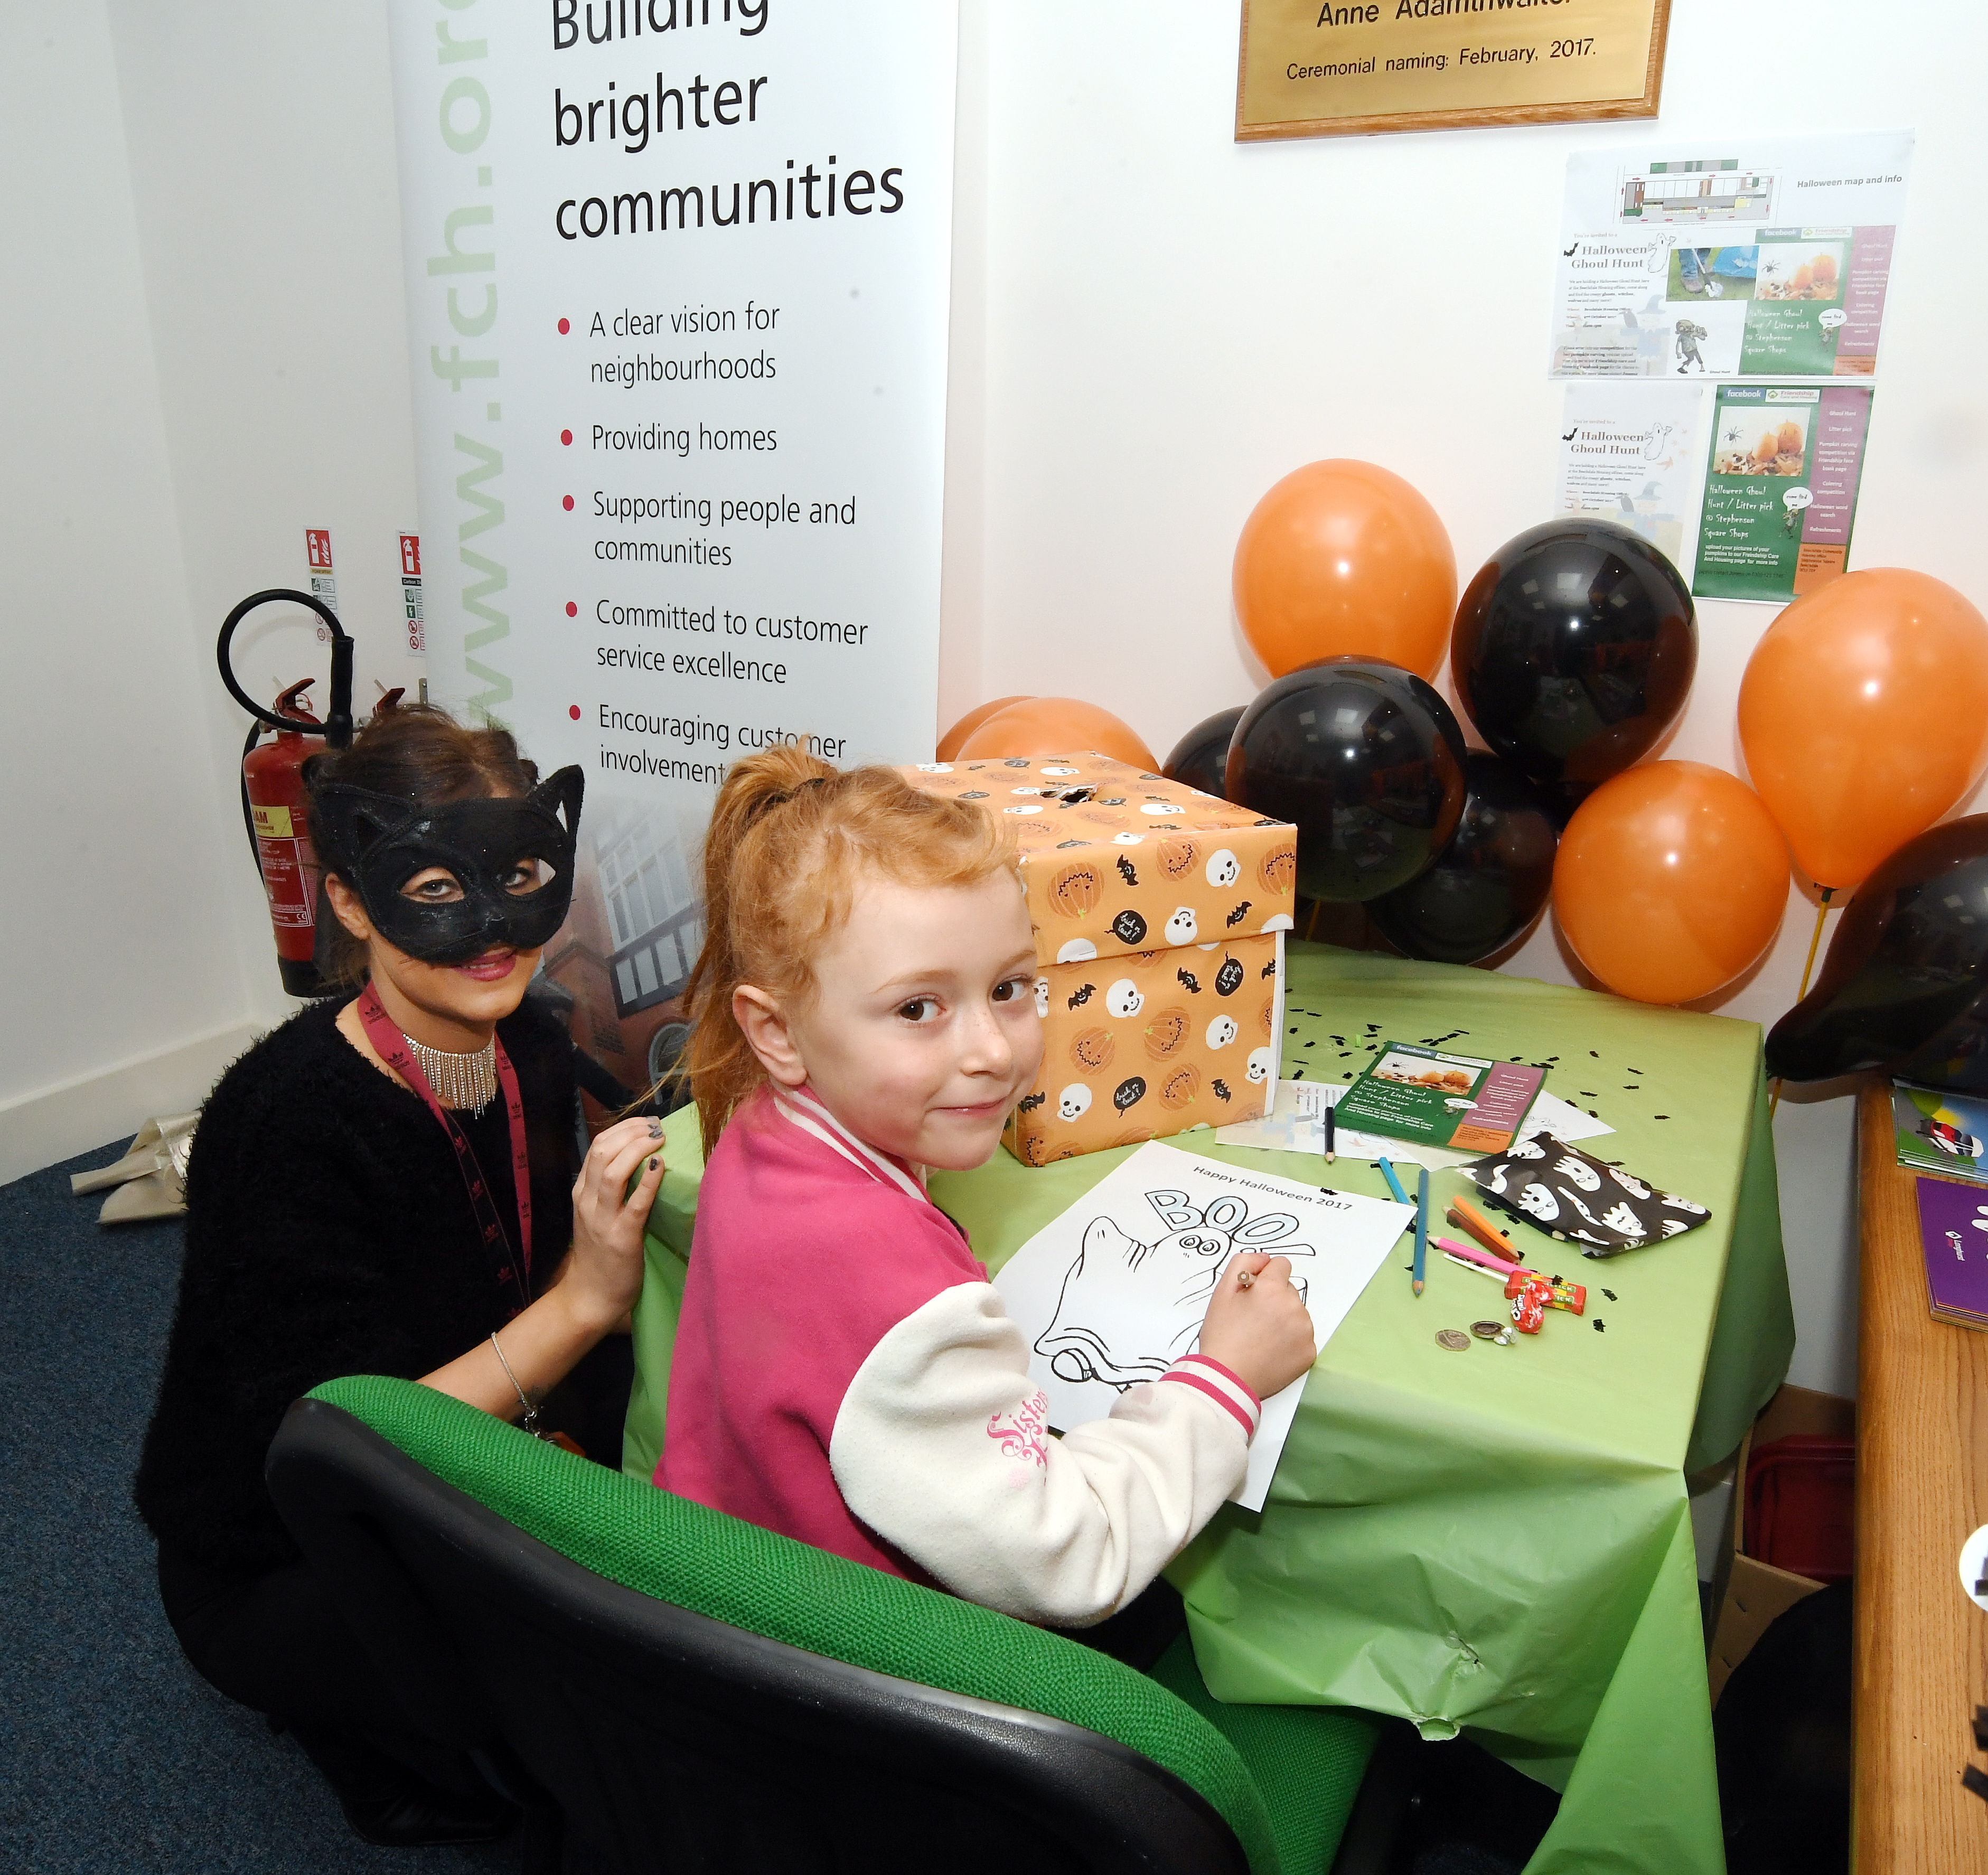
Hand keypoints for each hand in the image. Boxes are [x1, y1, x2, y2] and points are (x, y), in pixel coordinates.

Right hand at [563, 1116, 666, 1332]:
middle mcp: (587, 1201)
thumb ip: (610, 1188)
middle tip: (657, 1127)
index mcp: (581, 1192)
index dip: (624, 1128)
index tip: (647, 1123)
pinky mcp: (621, 1239)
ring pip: (613, 1172)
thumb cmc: (600, 1254)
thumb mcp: (596, 1214)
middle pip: (603, 1151)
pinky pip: (635, 1204)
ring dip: (639, 1149)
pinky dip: (648, 1181)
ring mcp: (602, 1220)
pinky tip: (661, 1166)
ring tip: (659, 1140)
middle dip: (632, 1132)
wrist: (589, 1297)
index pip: (597, 1147)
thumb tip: (642, 1158)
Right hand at [1197, 1253, 1315, 1402]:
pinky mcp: (1309, 1352)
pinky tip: (1272, 1350)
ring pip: (1296, 1312)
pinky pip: (1302, 1336)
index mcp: (1272, 1289)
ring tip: (1261, 1337)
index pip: (1281, 1265)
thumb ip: (1243, 1263)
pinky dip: (1291, 1340)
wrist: (1227, 1378)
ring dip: (1283, 1319)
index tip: (1252, 1293)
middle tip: (1252, 1319)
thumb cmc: (1221, 1335)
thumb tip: (1265, 1259)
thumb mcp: (1222, 1291)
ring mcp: (1305, 1331)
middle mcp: (1294, 1307)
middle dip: (1274, 1298)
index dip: (1264, 1277)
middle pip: (1289, 1290)